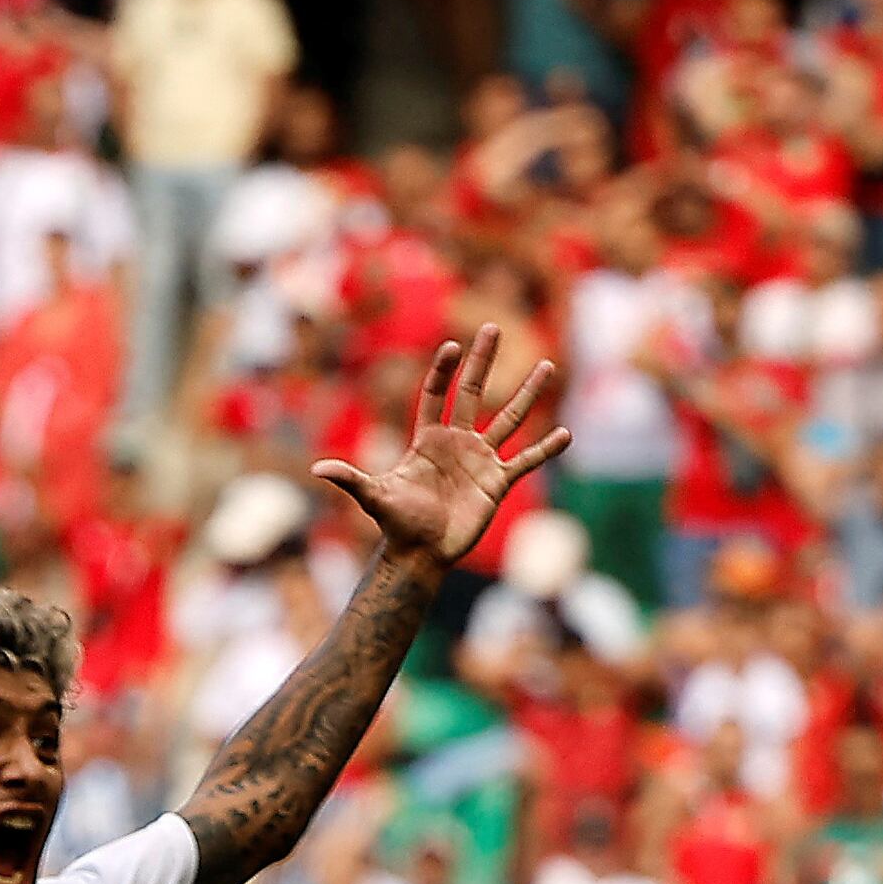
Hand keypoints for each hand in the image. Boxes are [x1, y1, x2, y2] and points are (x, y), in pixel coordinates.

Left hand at [313, 325, 571, 572]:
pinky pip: (525, 461)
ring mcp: (480, 460)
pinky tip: (565, 434)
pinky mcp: (497, 483)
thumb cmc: (397, 525)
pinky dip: (545, 450)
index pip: (436, 395)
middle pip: (475, 392)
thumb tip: (317, 470)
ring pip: (509, 419)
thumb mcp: (374, 498)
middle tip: (493, 328)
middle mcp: (457, 443)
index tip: (451, 345)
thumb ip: (351, 479)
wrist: (422, 555)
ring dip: (528, 394)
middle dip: (483, 361)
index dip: (443, 371)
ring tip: (547, 366)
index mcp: (429, 440)